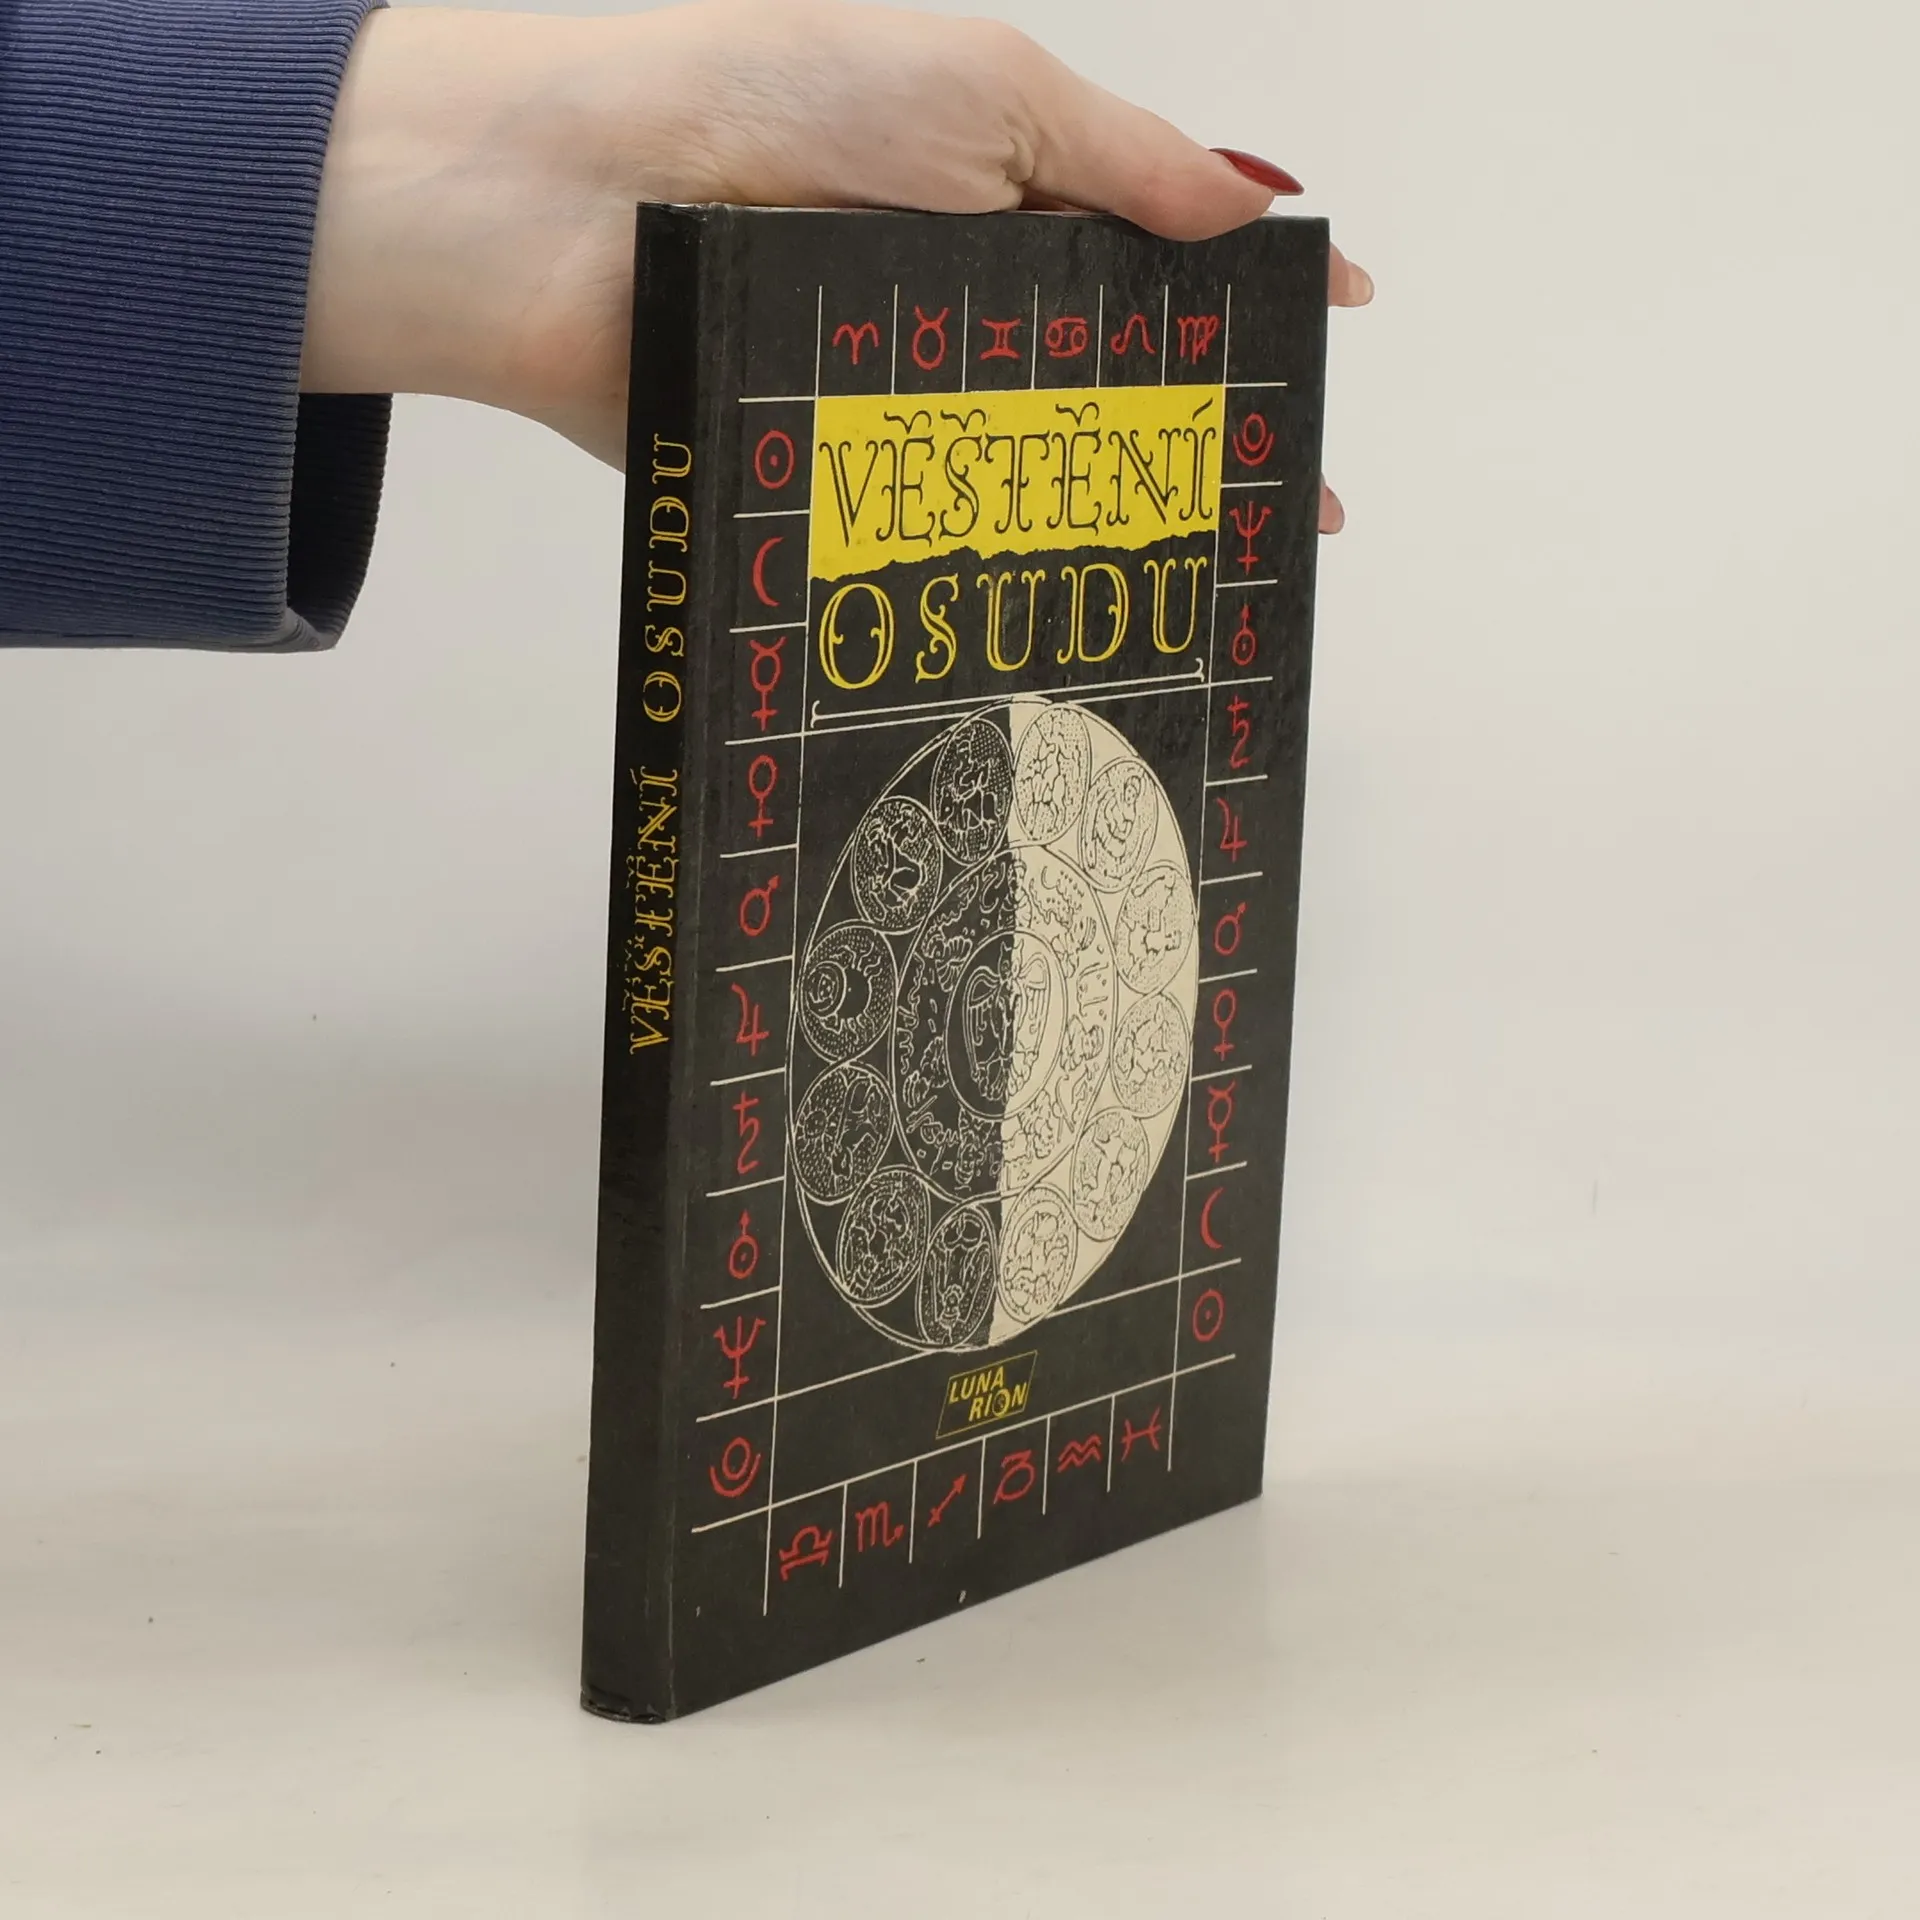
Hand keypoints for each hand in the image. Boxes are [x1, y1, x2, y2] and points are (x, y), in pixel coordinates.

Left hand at [303, 1, 1371, 529]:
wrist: (573, 206)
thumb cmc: (771, 100)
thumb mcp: (986, 89)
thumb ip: (1126, 163)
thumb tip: (1263, 208)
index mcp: (1010, 200)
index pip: (1156, 277)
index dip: (1240, 325)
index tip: (1315, 378)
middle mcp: (961, 311)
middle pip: (1103, 397)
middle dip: (1194, 456)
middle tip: (1271, 523)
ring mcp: (898, 403)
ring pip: (1026, 481)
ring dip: (1108, 531)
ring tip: (1197, 583)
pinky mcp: (831, 479)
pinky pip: (931, 535)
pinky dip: (994, 572)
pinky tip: (1061, 612)